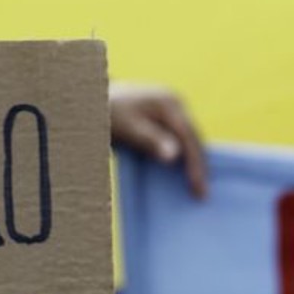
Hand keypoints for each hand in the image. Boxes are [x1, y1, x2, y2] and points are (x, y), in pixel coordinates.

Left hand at [108, 83, 206, 198]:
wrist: (91, 100)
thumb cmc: (108, 113)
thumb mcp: (127, 128)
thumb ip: (150, 140)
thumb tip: (174, 156)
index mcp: (169, 104)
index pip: (189, 137)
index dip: (196, 164)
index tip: (198, 188)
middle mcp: (174, 104)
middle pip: (193, 139)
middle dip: (199, 166)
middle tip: (201, 194)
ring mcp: (170, 110)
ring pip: (187, 139)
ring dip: (193, 161)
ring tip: (196, 186)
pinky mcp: (162, 118)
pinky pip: (177, 138)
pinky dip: (181, 155)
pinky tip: (181, 172)